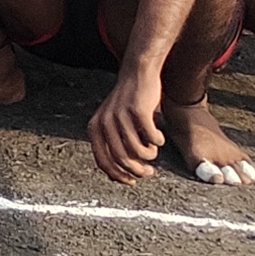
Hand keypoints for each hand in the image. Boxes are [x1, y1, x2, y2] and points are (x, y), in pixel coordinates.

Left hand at [89, 60, 167, 184]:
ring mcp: (121, 116)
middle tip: (149, 171)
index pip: (102, 161)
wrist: (137, 73)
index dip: (118, 176)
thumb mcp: (113, 123)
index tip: (131, 181)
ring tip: (153, 147)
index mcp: (95, 128)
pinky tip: (159, 135)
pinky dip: (158, 141)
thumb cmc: (129, 103)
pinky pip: (152, 138)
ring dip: (150, 154)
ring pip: (139, 151)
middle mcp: (104, 122)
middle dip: (139, 171)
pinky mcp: (138, 111)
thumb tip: (122, 176)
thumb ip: (114, 145)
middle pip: (122, 160)